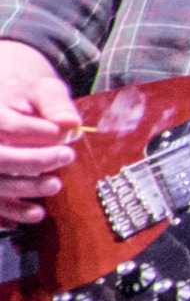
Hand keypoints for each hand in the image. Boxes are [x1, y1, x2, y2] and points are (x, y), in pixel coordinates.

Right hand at [0, 40, 78, 225]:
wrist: (10, 99)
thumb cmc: (26, 94)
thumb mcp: (41, 87)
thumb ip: (54, 102)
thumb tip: (71, 123)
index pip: (3, 124)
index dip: (33, 131)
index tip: (62, 134)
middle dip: (33, 161)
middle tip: (66, 156)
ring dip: (24, 188)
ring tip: (55, 184)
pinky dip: (11, 211)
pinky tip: (34, 213)